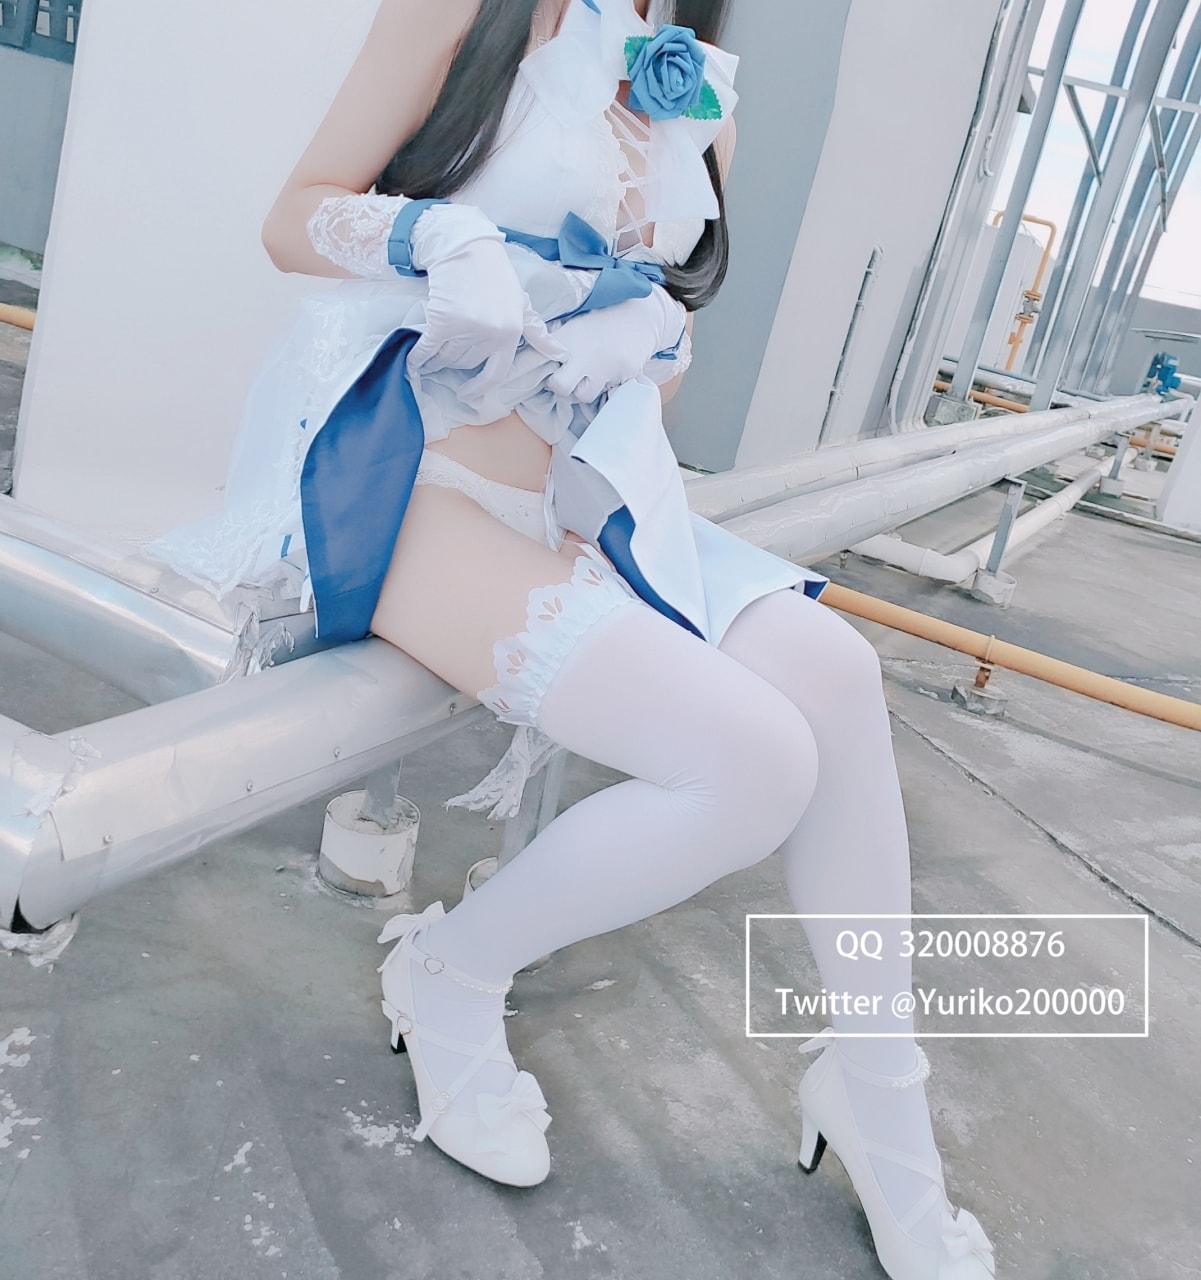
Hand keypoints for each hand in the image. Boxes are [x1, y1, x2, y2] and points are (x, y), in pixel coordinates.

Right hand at [407, 205, 529, 396]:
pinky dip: (418, 356)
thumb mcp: (521, 303)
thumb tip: (560, 353)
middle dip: (453, 360)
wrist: (466, 246)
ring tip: (431, 348)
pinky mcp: (445, 320)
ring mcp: (468, 328)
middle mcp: (492, 334)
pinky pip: (428, 348)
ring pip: (447, 357)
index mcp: (511, 333)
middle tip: (445, 348)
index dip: (479, 387)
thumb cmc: (493, 275)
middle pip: (465, 363)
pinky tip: (413, 361)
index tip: (466, 395)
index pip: (496, 372)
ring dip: (436, 357)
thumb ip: (536, 331)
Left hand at [545, 286, 687, 402]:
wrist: (641, 315)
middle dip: (561, 385)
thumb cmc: (602, 320)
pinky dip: (606, 384)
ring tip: (591, 373)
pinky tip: (610, 370)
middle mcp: (585, 354)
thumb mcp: (574, 324)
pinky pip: (607, 392)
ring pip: (583, 395)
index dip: (536, 369)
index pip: (536, 361)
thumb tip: (530, 363)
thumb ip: (555, 342)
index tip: (542, 369)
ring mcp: (606, 367)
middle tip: (567, 376)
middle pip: (560, 387)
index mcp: (568, 338)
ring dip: (584, 388)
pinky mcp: (624, 376)